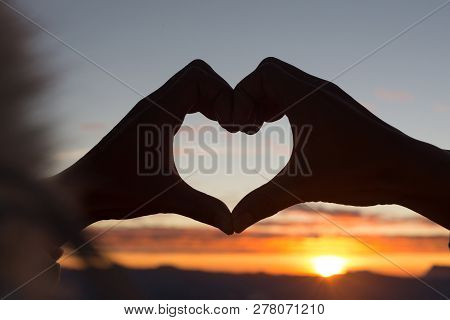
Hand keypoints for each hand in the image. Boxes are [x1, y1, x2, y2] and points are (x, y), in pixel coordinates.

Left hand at [54, 60, 233, 233]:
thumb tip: (233, 225)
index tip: (232, 126)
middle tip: (233, 124)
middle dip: (222, 94)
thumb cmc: (116, 191)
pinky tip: (208, 129)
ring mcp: (152, 109)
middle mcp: (154, 103)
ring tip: (226, 126)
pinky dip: (201, 106)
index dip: (223, 94)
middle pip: (199, 75)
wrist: (83, 190)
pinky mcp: (151, 119)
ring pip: (191, 84)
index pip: (199, 77)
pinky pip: (183, 98)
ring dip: (212, 100)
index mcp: (158, 111)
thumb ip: (202, 208)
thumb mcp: (166, 198)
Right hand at [232, 57, 449, 231]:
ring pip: (284, 81)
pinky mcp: (333, 107)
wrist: (406, 170)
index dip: (242, 97)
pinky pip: (298, 92)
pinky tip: (280, 129)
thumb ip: (262, 201)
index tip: (242, 129)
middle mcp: (317, 89)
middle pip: (269, 73)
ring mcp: (327, 96)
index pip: (263, 73)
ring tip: (258, 129)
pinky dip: (281, 105)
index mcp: (307, 97)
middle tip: (248, 129)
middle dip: (250, 98)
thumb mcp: (302, 186)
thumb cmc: (359, 172)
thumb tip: (234, 223)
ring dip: (265, 101)